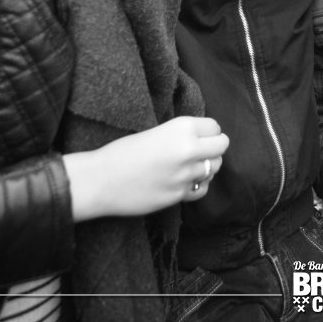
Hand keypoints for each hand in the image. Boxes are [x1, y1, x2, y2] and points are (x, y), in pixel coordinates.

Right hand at [63, 116, 229, 220]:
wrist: (101, 180)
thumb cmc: (121, 152)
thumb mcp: (155, 132)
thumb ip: (181, 135)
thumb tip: (201, 140)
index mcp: (181, 127)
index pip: (215, 127)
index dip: (208, 132)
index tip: (199, 136)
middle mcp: (189, 149)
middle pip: (221, 146)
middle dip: (213, 148)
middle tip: (201, 151)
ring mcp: (186, 174)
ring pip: (215, 168)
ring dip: (207, 167)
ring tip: (190, 167)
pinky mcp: (180, 195)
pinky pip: (203, 189)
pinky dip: (199, 185)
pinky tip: (186, 182)